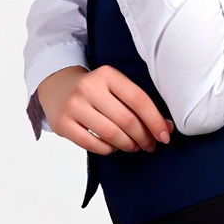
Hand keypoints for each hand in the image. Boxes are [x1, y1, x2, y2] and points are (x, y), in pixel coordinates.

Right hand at [36, 65, 173, 155]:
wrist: (57, 87)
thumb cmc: (94, 89)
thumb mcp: (114, 86)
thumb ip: (137, 104)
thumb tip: (165, 127)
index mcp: (107, 74)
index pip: (139, 100)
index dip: (155, 120)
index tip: (165, 135)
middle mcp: (89, 88)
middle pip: (126, 120)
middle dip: (143, 137)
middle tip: (149, 144)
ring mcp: (74, 106)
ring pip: (111, 134)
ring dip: (128, 145)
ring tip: (133, 146)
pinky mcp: (63, 124)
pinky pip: (93, 144)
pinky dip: (108, 149)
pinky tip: (114, 147)